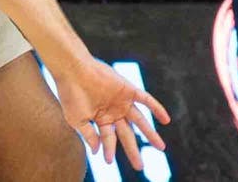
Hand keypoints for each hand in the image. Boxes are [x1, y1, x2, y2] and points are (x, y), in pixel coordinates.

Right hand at [55, 58, 171, 168]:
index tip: (108, 161)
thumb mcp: (77, 120)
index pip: (108, 138)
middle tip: (140, 167)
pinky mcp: (128, 90)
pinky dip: (156, 109)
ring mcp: (122, 101)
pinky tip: (166, 120)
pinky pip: (146, 100)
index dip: (109, 150)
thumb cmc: (71, 94)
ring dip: (150, 134)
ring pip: (140, 120)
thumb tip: (97, 152)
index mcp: (101, 118)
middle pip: (127, 134)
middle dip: (133, 150)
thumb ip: (88, 135)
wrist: (73, 70)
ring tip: (161, 148)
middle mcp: (114, 111)